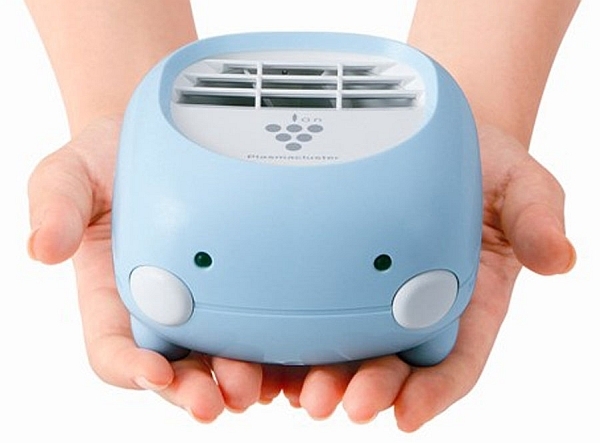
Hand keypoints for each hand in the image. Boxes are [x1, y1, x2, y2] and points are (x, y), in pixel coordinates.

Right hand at [26, 116, 284, 420]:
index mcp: (113, 298)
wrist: (157, 139)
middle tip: (218, 399)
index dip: (132, 371)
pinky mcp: (239, 284)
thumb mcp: (70, 176)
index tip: (155, 372)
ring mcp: (202, 300)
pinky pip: (253, 322)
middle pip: (175, 368)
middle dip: (194, 390)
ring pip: (219, 356)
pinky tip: (287, 349)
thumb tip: (42, 249)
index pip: (116, 352)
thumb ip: (56, 207)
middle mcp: (159, 309)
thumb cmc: (107, 162)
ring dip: (235, 379)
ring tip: (256, 385)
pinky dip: (267, 347)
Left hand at [281, 123, 575, 430]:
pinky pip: (317, 310)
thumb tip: (560, 259)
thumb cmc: (484, 167)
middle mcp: (417, 306)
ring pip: (349, 347)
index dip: (433, 393)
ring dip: (324, 374)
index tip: (407, 416)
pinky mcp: (340, 271)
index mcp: (466, 300)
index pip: (452, 361)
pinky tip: (274, 351)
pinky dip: (297, 339)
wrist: (437, 138)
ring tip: (299, 389)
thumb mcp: (521, 186)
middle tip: (336, 401)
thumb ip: (538, 220)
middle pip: (393, 364)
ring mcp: (375, 292)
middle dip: (366, 388)